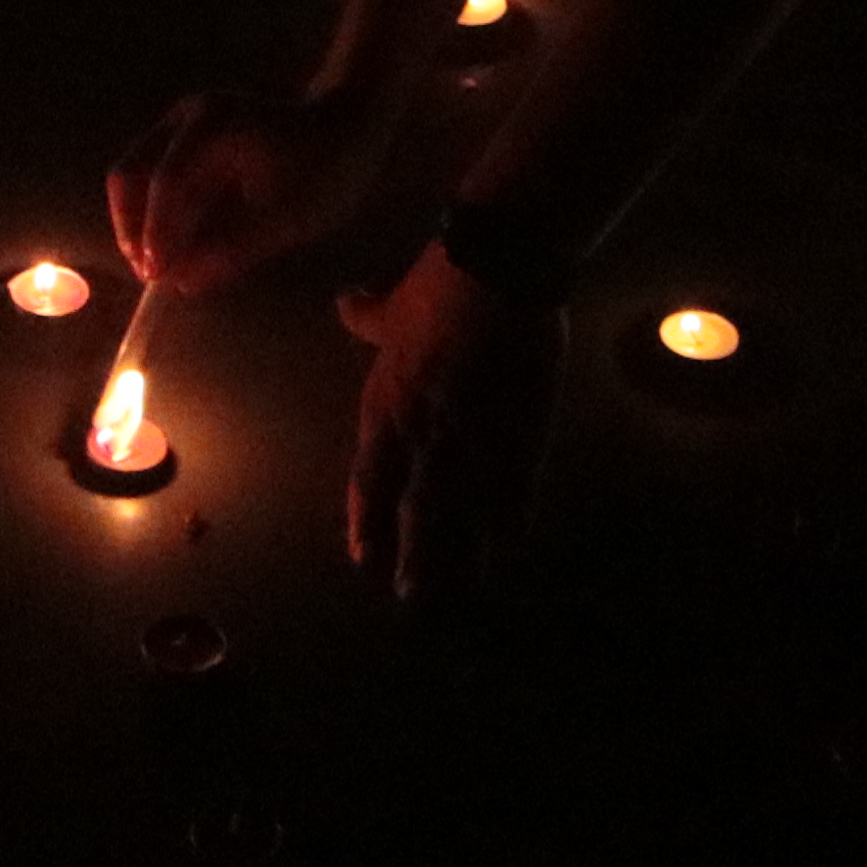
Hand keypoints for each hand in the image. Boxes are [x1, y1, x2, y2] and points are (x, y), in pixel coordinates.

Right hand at [107, 83, 387, 297]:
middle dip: (135, 228)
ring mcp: (184, 124)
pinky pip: (156, 176)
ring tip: (162, 266)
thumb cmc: (324, 169)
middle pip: (132, 174)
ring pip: (137, 176)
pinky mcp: (188, 138)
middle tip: (151, 274)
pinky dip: (159, 214)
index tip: (157, 277)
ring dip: (143, 223)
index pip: (165, 184)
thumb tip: (182, 282)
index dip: (156, 235)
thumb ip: (233, 249)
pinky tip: (178, 246)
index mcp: (212, 125)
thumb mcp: (286, 217)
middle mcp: (188, 117)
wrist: (347, 126)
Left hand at [333, 244, 562, 605]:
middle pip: (414, 512)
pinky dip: (511, 525)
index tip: (363, 556)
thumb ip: (367, 315)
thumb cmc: (437, 284)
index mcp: (386, 408)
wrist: (497, 271)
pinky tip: (511, 549)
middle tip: (408, 595)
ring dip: (458, 557)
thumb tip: (347, 304)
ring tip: (459, 591)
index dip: (367, 520)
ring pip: (461, 517)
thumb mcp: (391, 304)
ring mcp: (472, 445)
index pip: (370, 480)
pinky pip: (513, 496)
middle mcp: (423, 438)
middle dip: (410, 558)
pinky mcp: (519, 439)